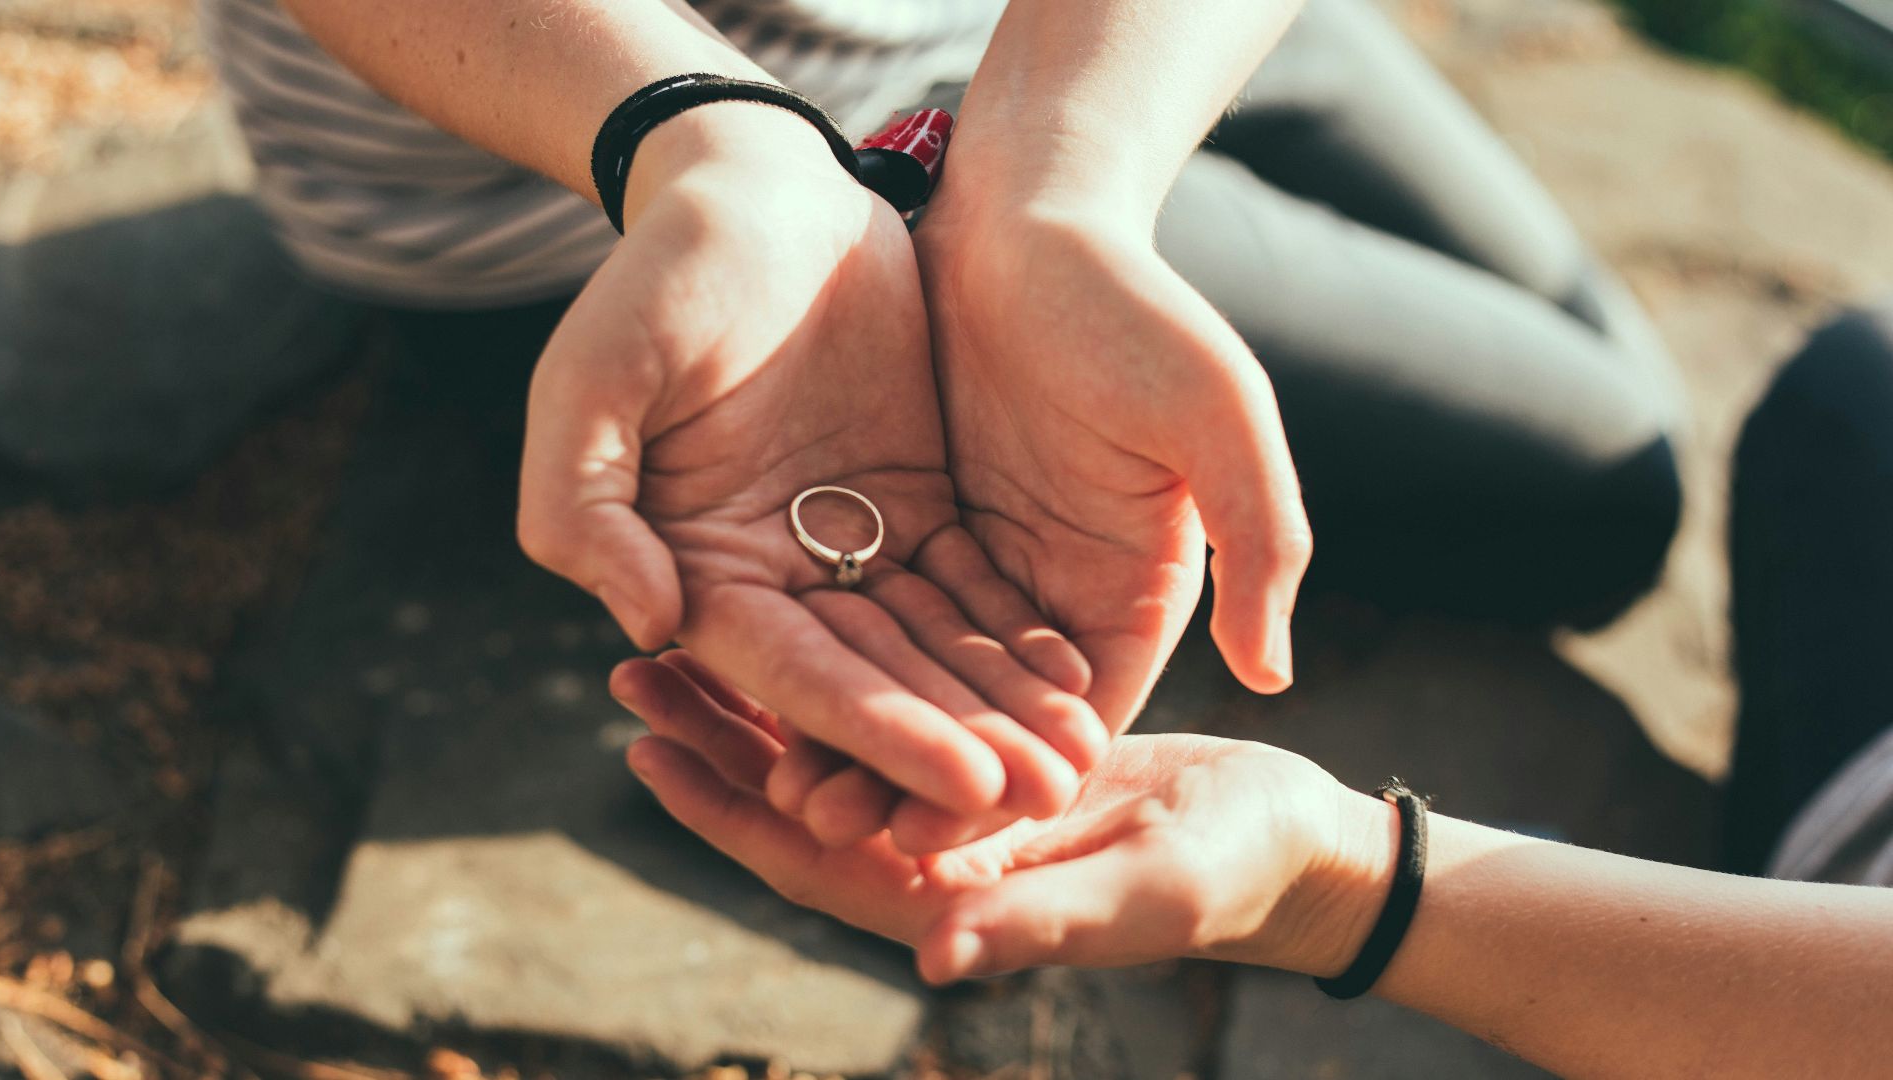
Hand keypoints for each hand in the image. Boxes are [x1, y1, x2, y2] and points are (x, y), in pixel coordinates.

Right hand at [518, 106, 1107, 830]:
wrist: (758, 190)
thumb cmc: (659, 275)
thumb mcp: (594, 376)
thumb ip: (587, 507)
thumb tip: (651, 624)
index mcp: (694, 570)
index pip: (793, 675)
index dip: (878, 732)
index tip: (962, 784)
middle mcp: (773, 581)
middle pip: (876, 682)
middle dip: (958, 744)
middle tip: (1047, 795)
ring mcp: (848, 547)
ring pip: (932, 647)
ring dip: (1000, 708)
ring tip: (1076, 761)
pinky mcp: (916, 508)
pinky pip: (974, 584)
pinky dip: (1019, 636)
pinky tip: (1082, 681)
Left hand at [614, 651, 1387, 984]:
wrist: (1286, 835)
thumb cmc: (1228, 877)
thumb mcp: (1139, 897)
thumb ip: (1038, 922)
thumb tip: (929, 956)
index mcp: (946, 894)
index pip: (806, 858)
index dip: (723, 813)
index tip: (641, 753)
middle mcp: (933, 845)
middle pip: (800, 793)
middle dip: (714, 738)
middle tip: (627, 667)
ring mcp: (958, 794)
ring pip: (839, 740)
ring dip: (762, 693)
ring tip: (684, 626)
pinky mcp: (989, 743)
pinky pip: (898, 697)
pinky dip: (845, 656)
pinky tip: (802, 594)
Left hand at [767, 173, 1315, 850]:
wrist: (1035, 211)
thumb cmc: (1137, 304)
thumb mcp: (1219, 414)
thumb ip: (1259, 541)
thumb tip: (1276, 672)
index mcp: (1138, 594)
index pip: (1074, 719)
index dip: (1012, 784)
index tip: (947, 839)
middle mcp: (1062, 596)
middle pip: (988, 714)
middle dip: (920, 778)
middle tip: (841, 835)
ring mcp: (990, 564)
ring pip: (923, 673)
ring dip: (866, 731)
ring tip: (794, 790)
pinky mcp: (925, 524)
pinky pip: (875, 606)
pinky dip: (833, 653)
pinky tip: (771, 700)